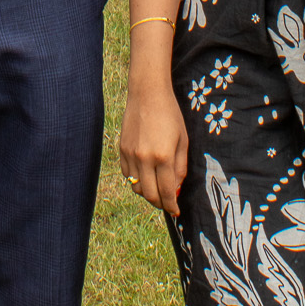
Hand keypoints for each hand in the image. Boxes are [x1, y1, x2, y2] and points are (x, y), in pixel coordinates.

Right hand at [118, 79, 188, 216]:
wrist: (147, 94)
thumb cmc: (170, 115)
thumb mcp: (183, 141)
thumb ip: (180, 167)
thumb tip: (176, 188)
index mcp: (164, 157)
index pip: (167, 192)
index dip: (172, 205)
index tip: (176, 211)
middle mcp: (145, 158)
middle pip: (149, 195)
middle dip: (160, 203)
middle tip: (167, 203)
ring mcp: (131, 154)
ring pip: (136, 187)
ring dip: (147, 192)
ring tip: (156, 187)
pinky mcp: (122, 150)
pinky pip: (127, 174)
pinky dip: (136, 179)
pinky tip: (145, 173)